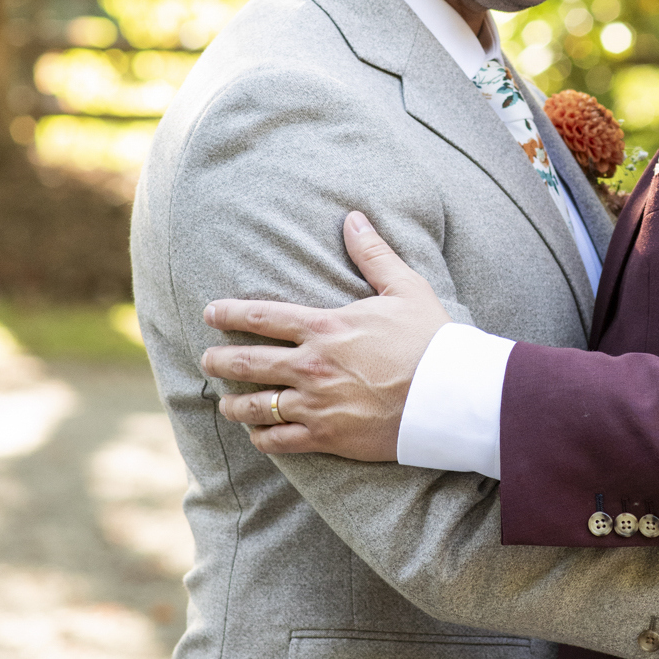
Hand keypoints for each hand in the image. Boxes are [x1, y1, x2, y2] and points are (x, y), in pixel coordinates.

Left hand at [201, 212, 448, 460]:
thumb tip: (353, 218)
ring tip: (225, 403)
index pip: (261, 317)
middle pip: (247, 363)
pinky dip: (262, 437)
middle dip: (219, 361)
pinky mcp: (327, 437)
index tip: (209, 314)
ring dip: (234, 404)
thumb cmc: (431, 339)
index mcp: (325, 328)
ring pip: (256, 406)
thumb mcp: (405, 288)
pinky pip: (279, 440)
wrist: (451, 395)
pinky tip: (257, 434)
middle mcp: (312, 366)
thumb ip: (373, 254)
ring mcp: (316, 404)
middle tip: (206, 361)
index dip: (228, 314)